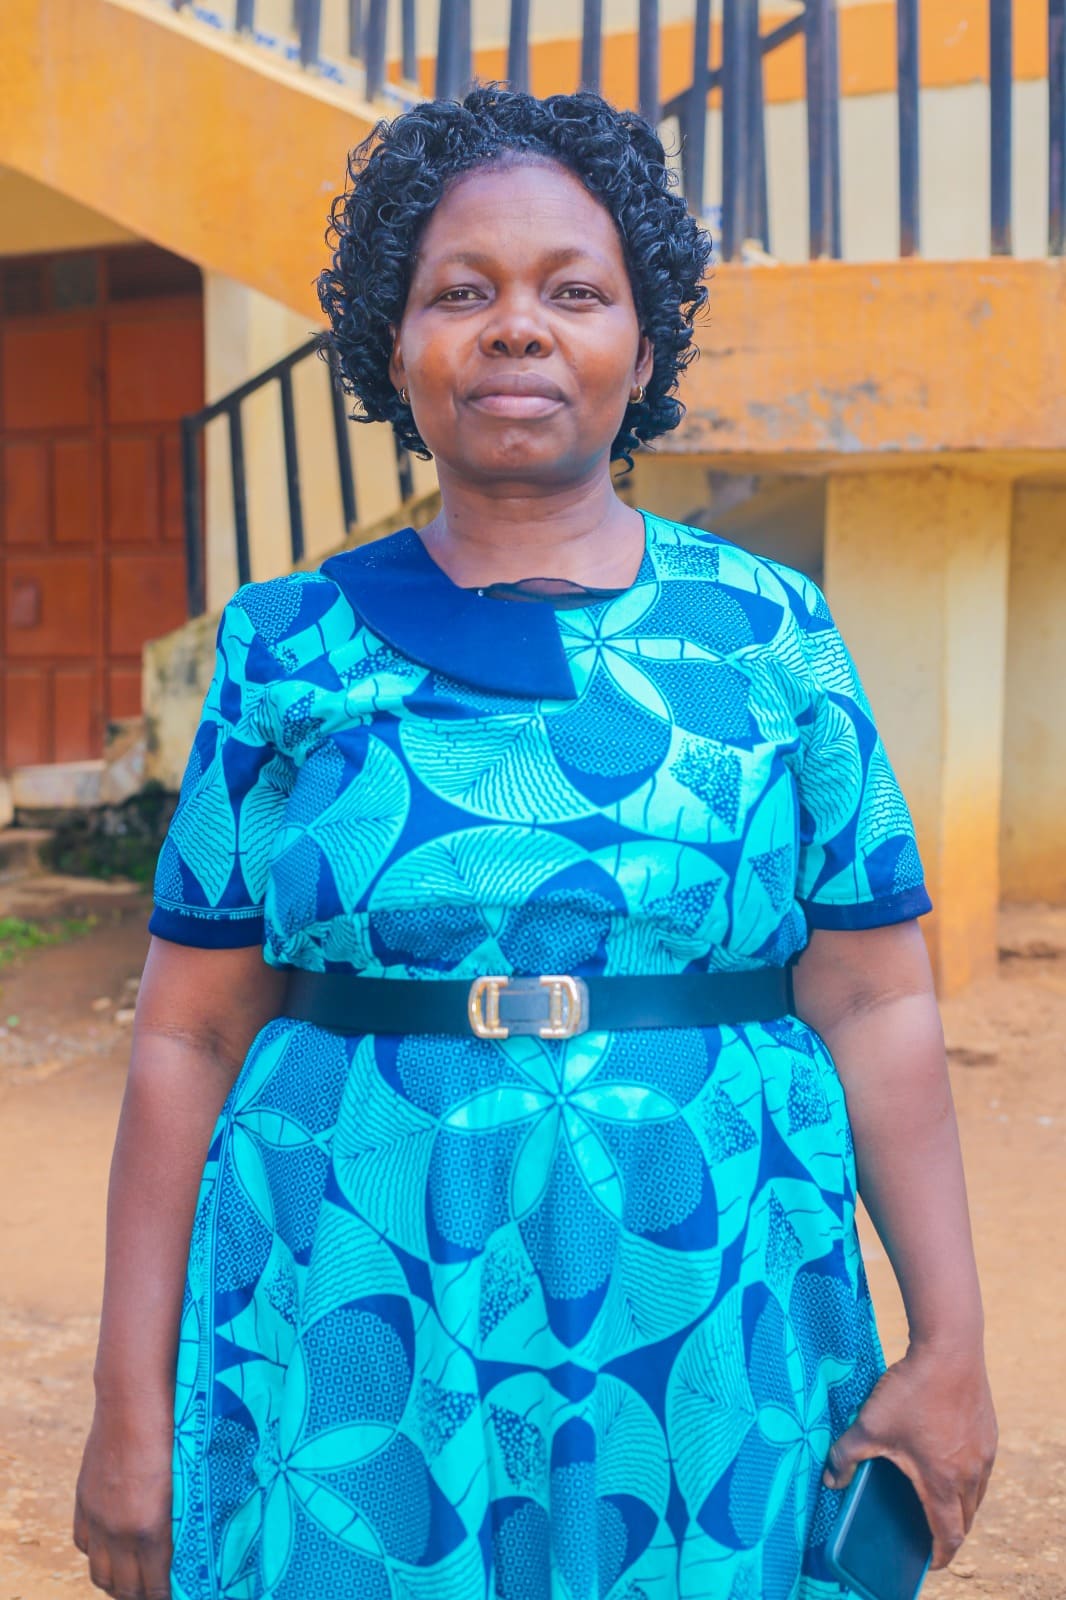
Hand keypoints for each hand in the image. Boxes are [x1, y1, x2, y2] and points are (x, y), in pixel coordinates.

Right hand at [73, 1400, 173, 1598]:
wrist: (132, 1402)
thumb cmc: (174, 1434)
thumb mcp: (185, 1482)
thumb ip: (181, 1518)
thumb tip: (188, 1544)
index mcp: (151, 1529)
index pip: (154, 1587)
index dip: (163, 1597)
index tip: (175, 1595)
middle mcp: (119, 1531)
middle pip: (123, 1589)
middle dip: (140, 1597)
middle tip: (156, 1592)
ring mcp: (98, 1517)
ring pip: (100, 1574)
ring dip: (116, 1583)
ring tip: (133, 1581)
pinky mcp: (84, 1502)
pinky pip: (85, 1545)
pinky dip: (98, 1555)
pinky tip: (112, 1550)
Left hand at [824, 1342, 996, 1569]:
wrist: (950, 1349)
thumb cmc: (910, 1391)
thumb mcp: (869, 1425)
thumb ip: (846, 1456)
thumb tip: (830, 1480)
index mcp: (943, 1482)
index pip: (949, 1535)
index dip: (940, 1555)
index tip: (929, 1562)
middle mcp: (971, 1474)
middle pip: (966, 1518)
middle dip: (950, 1532)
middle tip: (929, 1534)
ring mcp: (985, 1453)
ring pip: (978, 1494)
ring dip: (961, 1505)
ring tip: (939, 1502)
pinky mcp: (989, 1432)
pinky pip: (983, 1469)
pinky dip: (969, 1479)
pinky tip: (950, 1463)